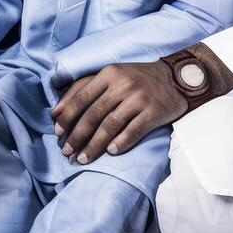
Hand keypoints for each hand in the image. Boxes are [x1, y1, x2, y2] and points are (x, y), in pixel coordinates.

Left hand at [49, 61, 186, 163]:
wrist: (175, 78)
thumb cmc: (137, 79)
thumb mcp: (112, 75)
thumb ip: (85, 89)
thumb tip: (56, 112)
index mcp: (109, 74)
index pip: (82, 96)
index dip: (67, 116)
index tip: (57, 133)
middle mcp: (122, 85)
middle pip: (93, 114)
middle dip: (77, 135)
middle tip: (67, 151)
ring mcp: (139, 98)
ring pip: (110, 125)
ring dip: (94, 145)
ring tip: (83, 158)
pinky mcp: (154, 112)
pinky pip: (133, 131)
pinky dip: (120, 143)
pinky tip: (110, 152)